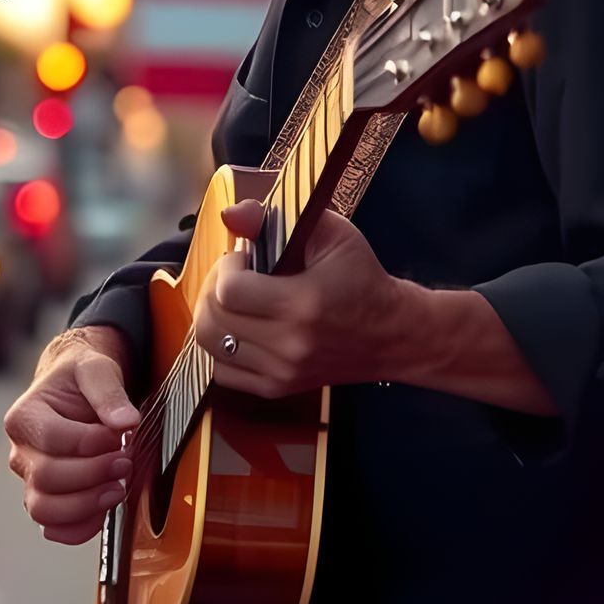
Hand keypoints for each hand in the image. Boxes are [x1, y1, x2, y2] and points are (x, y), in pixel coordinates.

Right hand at [3, 329, 139, 544]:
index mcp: (24, 416)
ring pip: (45, 510)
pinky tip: (105, 510)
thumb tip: (126, 422)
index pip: (52, 438)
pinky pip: (55, 528)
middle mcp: (21, 452)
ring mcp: (31, 480)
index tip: (119, 434)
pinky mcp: (48, 499)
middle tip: (125, 461)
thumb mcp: (96, 369)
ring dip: (87, 505)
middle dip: (93, 473)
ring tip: (118, 488)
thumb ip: (109, 392)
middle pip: (47, 477)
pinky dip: (80, 528)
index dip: (90, 442)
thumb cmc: (81, 378)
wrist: (76, 390)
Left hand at [195, 199, 405, 398]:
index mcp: (302, 304)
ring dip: (213, 316)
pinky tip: (240, 328)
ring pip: (211, 346)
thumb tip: (231, 215)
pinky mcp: (278, 389)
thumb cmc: (360, 277)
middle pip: (212, 320)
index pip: (229, 291)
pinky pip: (223, 372)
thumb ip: (277, 220)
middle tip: (234, 274)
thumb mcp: (332, 233)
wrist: (391, 334)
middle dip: (214, 287)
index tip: (245, 257)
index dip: (227, 266)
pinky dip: (222, 348)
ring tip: (234, 300)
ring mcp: (282, 373)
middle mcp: (289, 346)